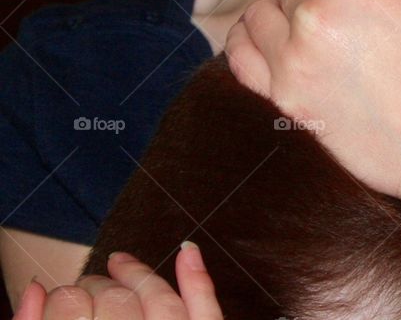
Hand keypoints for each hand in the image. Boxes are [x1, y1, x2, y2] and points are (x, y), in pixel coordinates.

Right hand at [13, 245, 221, 319]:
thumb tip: (33, 289)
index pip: (70, 308)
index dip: (60, 299)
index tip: (54, 299)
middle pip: (113, 304)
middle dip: (94, 290)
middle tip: (82, 289)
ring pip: (159, 303)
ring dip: (137, 278)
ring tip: (118, 264)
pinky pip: (206, 312)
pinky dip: (197, 279)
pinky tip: (187, 249)